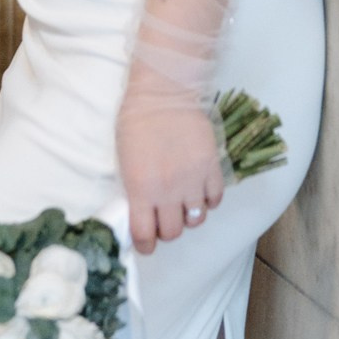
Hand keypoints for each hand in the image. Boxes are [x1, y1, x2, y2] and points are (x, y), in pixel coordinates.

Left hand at [116, 102, 223, 251]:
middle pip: (173, 232)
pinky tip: (199, 191)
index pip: (144, 234)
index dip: (145, 245)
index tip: (145, 245)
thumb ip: (135, 188)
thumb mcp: (124, 159)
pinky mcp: (212, 168)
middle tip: (163, 221)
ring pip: (196, 220)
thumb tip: (140, 211)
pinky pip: (214, 200)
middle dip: (166, 231)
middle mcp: (168, 190)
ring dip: (188, 217)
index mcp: (140, 188)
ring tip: (182, 205)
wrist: (163, 94)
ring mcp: (193, 180)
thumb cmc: (135, 122)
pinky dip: (207, 201)